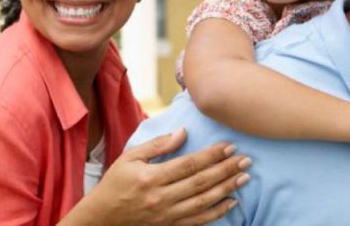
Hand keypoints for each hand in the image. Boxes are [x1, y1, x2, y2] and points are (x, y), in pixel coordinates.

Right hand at [67, 128, 250, 225]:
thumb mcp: (130, 157)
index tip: (229, 146)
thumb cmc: (116, 182)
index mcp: (151, 177)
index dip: (212, 155)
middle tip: (245, 160)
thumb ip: (158, 145)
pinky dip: (217, 212)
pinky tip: (231, 202)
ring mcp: (166, 215)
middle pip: (201, 182)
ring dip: (226, 188)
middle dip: (226, 170)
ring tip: (243, 177)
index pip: (189, 164)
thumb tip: (183, 132)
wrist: (103, 218)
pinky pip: (198, 220)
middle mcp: (161, 198)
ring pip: (203, 202)